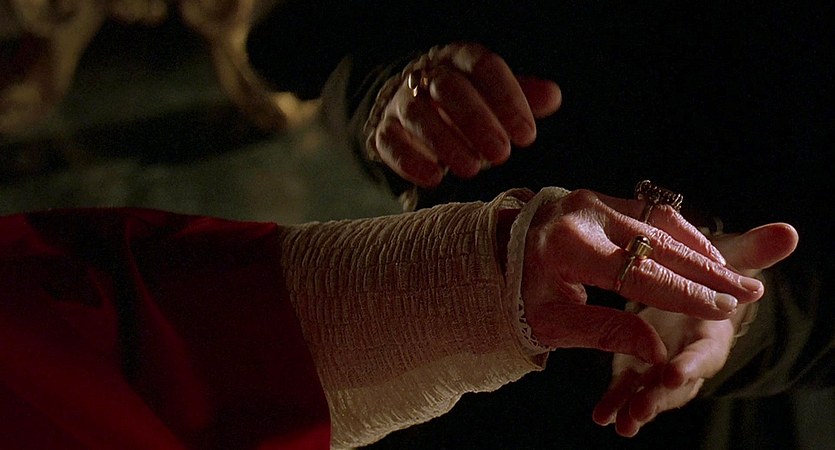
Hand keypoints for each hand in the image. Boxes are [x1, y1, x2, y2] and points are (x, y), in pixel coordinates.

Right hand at [372, 42, 561, 186]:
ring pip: (418, 115)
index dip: (507, 99)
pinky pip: (391, 141)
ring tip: (470, 168)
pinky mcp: (383, 130)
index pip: (484, 67)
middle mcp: (428, 75)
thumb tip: (553, 96)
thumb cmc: (464, 104)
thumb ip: (523, 96)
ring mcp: (401, 102)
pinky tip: (434, 177)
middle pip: (449, 88)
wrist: (409, 108)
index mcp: (460, 59)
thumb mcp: (495, 95)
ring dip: (445, 142)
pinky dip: (411, 160)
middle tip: (501, 154)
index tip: (526, 135)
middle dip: (476, 121)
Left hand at [521, 189, 767, 364]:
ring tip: (733, 275)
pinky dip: (681, 233)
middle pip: (659, 244)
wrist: (495, 250)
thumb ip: (604, 333)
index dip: (685, 294)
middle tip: (749, 291)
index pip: (639, 274)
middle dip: (708, 270)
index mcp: (567, 247)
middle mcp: (583, 215)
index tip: (723, 307)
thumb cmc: (520, 292)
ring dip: (701, 249)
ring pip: (661, 223)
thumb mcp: (552, 322)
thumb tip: (656, 351)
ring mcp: (592, 199)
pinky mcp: (600, 196)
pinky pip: (651, 211)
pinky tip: (704, 252)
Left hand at [591, 222, 798, 435]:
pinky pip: (625, 384)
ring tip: (622, 421)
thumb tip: (789, 233)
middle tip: (642, 408)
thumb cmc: (706, 272)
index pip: (705, 350)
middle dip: (661, 393)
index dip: (693, 361)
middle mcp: (687, 352)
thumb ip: (751, 252)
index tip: (674, 373)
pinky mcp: (636, 362)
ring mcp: (660, 359)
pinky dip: (615, 400)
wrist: (683, 282)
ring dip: (635, 402)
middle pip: (676, 379)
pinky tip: (602, 416)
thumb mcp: (723, 260)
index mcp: (712, 333)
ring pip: (649, 385)